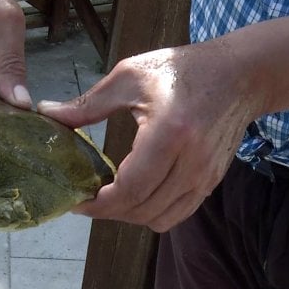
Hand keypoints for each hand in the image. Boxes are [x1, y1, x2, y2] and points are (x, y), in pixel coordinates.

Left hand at [38, 41, 262, 231]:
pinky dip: (151, 213)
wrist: (240, 74)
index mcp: (170, 134)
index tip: (76, 200)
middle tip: (85, 199)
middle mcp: (192, 162)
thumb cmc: (181, 70)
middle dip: (108, 212)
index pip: (130, 189)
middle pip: (142, 209)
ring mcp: (205, 176)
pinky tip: (135, 196)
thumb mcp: (129, 76)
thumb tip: (48, 114)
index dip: (99, 204)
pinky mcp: (211, 182)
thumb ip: (88, 104)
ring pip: (159, 218)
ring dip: (129, 215)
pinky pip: (177, 214)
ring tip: (108, 199)